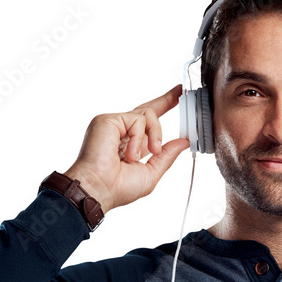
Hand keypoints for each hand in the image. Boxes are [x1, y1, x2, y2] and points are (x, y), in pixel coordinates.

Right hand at [63, 84, 189, 212]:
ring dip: (154, 135)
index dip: (164, 109)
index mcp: (131, 144)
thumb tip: (183, 142)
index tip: (178, 99)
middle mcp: (122, 132)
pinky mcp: (108, 120)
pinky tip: (130, 153)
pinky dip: (139, 137)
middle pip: (146, 109)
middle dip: (166, 100)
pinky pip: (137, 119)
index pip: (148, 124)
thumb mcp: (151, 173)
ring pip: (148, 114)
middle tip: (180, 91)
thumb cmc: (117, 188)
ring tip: (146, 155)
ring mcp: (115, 124)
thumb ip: (167, 156)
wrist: (98, 190)